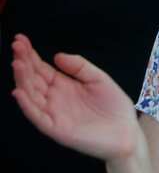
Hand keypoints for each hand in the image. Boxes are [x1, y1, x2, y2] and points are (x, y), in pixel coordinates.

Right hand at [10, 34, 141, 162]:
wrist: (127, 132)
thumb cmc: (114, 107)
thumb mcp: (99, 80)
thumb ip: (80, 67)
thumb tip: (57, 55)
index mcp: (63, 85)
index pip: (41, 68)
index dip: (30, 55)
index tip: (20, 39)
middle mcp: (54, 98)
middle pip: (33, 79)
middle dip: (23, 62)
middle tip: (16, 46)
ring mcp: (53, 113)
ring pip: (31, 95)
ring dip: (22, 80)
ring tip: (17, 64)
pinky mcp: (56, 128)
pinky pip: (37, 116)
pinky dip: (27, 105)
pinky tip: (19, 92)